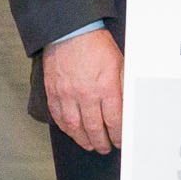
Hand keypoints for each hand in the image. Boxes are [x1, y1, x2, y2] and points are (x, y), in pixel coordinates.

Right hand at [44, 25, 123, 154]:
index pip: (114, 121)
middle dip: (102, 142)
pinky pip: (58, 117)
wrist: (70, 31)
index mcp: (106, 87)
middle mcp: (86, 94)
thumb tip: (128, 108)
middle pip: (94, 128)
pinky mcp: (53, 92)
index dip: (118, 136)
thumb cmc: (96, 45)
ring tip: (90, 145)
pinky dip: (66, 128)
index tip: (120, 141)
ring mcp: (67, 94)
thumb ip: (122, 87)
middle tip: (106, 148)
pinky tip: (73, 132)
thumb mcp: (119, 64)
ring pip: (75, 127)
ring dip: (83, 140)